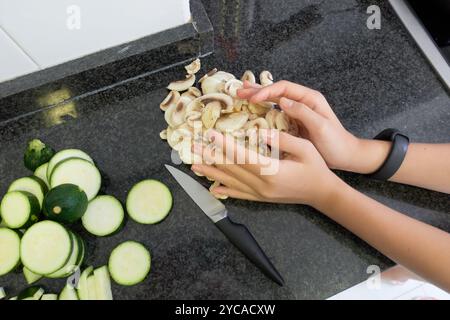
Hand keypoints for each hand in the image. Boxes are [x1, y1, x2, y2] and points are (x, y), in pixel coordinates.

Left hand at [191, 129, 339, 207]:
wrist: (323, 194)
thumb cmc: (316, 169)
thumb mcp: (305, 149)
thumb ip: (283, 141)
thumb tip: (261, 133)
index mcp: (272, 171)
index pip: (242, 156)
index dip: (225, 145)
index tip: (210, 135)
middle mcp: (262, 185)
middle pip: (231, 170)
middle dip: (211, 157)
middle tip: (193, 149)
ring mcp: (260, 194)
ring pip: (231, 182)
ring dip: (212, 173)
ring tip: (195, 166)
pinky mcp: (261, 198)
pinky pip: (239, 194)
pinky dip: (225, 190)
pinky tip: (213, 188)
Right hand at [237, 80, 388, 173]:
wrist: (346, 156)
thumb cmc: (335, 143)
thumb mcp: (321, 127)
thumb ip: (302, 112)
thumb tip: (282, 101)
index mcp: (310, 99)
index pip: (284, 88)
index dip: (267, 91)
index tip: (253, 99)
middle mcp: (302, 102)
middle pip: (276, 91)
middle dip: (257, 91)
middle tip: (239, 91)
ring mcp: (297, 112)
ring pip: (274, 100)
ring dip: (257, 98)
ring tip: (241, 95)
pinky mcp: (294, 122)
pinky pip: (275, 112)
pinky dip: (262, 110)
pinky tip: (252, 110)